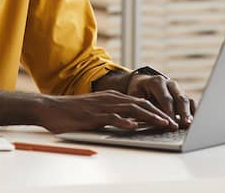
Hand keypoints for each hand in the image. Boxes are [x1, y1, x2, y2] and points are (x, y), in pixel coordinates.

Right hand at [34, 91, 179, 133]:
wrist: (50, 109)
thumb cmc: (72, 113)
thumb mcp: (97, 112)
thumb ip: (114, 116)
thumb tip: (132, 124)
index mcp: (112, 97)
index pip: (140, 102)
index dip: (157, 110)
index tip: (170, 119)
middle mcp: (110, 99)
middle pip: (141, 104)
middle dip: (159, 113)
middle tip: (173, 123)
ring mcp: (102, 106)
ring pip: (131, 109)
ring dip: (149, 117)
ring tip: (162, 124)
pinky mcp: (93, 115)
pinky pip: (111, 117)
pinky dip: (124, 122)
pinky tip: (134, 126)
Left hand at [125, 74, 195, 127]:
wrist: (143, 82)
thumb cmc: (137, 91)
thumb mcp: (134, 95)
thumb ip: (140, 105)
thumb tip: (140, 118)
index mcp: (157, 82)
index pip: (165, 98)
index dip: (169, 111)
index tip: (171, 122)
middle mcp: (170, 84)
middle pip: (179, 98)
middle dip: (183, 113)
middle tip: (185, 124)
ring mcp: (178, 89)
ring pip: (186, 101)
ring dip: (189, 113)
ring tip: (190, 125)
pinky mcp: (183, 95)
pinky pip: (191, 103)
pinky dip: (193, 112)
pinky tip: (194, 122)